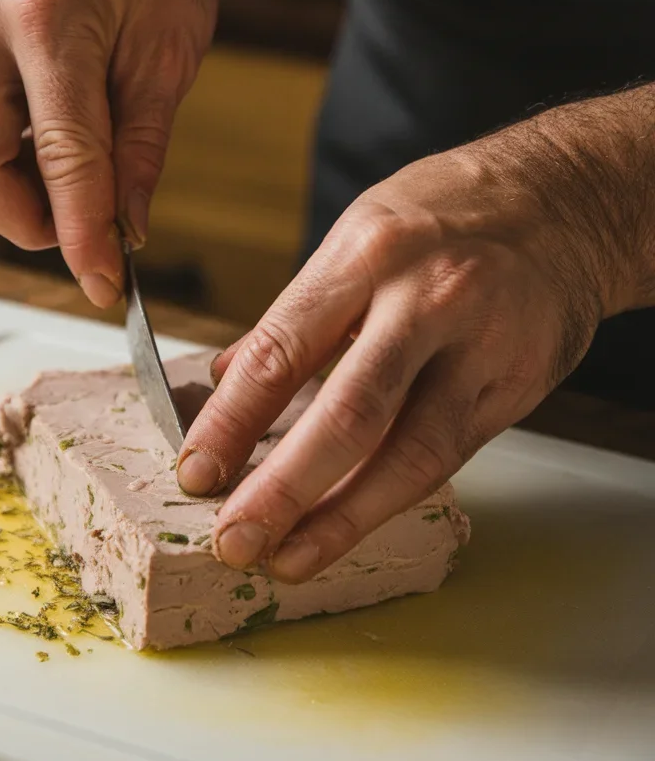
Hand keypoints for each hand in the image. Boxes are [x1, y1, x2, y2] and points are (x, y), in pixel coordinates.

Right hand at [0, 0, 215, 306]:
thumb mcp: (171, 52)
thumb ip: (143, 148)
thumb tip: (126, 230)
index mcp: (50, 18)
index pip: (61, 158)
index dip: (84, 235)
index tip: (107, 283)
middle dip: (31, 224)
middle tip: (89, 237)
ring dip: (19, 197)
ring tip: (82, 189)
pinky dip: (9, 164)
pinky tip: (56, 156)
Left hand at [177, 132, 621, 581]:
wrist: (563, 202)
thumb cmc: (446, 212)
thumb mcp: (358, 233)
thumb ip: (295, 314)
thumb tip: (227, 377)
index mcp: (367, 254)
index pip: (284, 349)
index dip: (232, 420)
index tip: (196, 470)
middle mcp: (426, 299)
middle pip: (350, 413)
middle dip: (284, 487)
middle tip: (236, 538)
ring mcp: (481, 347)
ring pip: (410, 453)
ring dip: (343, 518)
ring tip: (290, 558)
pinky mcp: (519, 386)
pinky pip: (449, 455)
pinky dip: (394, 496)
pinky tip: (352, 524)